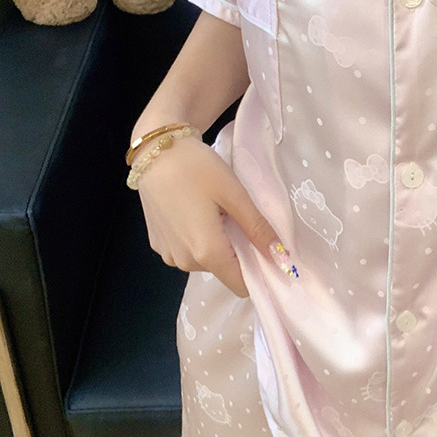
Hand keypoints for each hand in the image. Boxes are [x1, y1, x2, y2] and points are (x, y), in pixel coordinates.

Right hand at [136, 136, 284, 296]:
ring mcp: (168, 254)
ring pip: (204, 261)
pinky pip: (186, 251)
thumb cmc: (197, 168)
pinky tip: (193, 209)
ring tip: (213, 209)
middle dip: (235, 250)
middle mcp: (184, 262)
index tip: (264, 249)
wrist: (154, 150)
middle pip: (223, 271)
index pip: (240, 286)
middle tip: (236, 216)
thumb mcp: (235, 194)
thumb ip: (258, 228)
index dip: (257, 272)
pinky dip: (196, 237)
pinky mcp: (157, 243)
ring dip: (215, 243)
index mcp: (207, 252)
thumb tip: (282, 258)